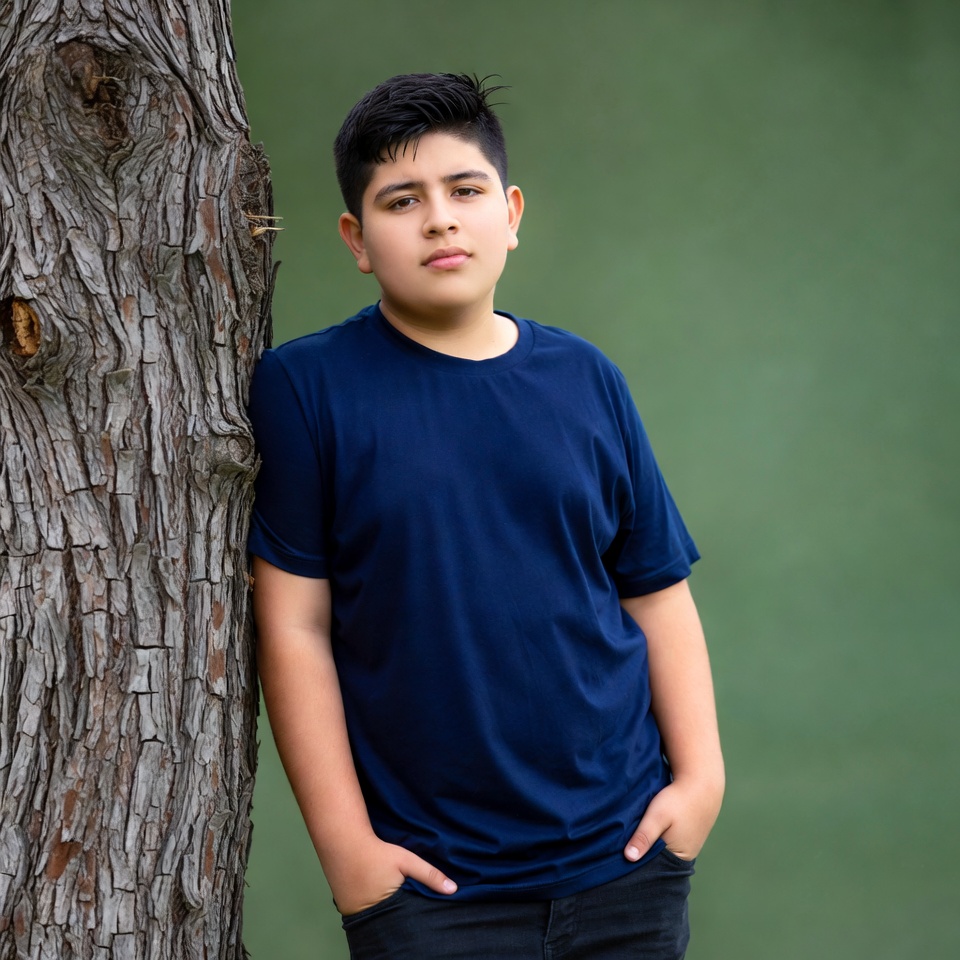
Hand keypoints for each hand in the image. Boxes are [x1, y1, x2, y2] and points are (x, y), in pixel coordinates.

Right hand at [326, 835, 456, 916]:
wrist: (343, 843)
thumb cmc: (377, 853)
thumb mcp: (407, 861)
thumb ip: (430, 875)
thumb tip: (454, 890)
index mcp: (388, 909)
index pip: (408, 922)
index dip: (417, 917)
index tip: (427, 913)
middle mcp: (370, 918)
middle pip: (394, 923)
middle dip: (405, 917)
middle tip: (414, 908)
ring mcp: (355, 915)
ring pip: (380, 919)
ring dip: (390, 913)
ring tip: (399, 904)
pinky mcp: (348, 909)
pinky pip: (367, 913)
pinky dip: (376, 909)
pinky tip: (382, 899)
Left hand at [624, 776, 723, 863]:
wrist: (701, 783)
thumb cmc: (678, 800)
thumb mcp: (657, 817)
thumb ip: (644, 837)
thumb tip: (629, 858)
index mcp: (679, 857)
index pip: (653, 868)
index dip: (638, 861)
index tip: (622, 853)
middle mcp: (685, 856)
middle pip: (657, 859)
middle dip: (643, 851)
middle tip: (624, 841)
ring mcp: (688, 845)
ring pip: (662, 849)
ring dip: (650, 842)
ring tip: (635, 833)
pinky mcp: (687, 835)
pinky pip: (668, 840)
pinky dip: (658, 835)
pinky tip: (649, 826)